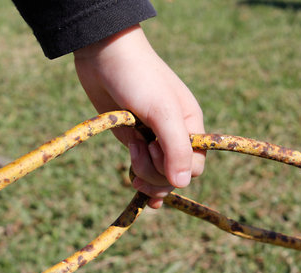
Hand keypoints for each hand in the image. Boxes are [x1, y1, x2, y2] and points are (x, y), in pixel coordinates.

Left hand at [74, 25, 205, 208]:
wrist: (105, 54)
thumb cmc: (140, 79)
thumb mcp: (162, 112)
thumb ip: (176, 148)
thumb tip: (182, 184)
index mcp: (190, 126)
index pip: (195, 166)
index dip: (175, 168)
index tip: (155, 147)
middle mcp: (174, 135)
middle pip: (174, 175)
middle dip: (155, 173)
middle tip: (138, 149)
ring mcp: (152, 138)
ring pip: (156, 174)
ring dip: (143, 171)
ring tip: (131, 144)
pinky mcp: (133, 138)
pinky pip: (141, 167)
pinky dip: (140, 179)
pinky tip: (138, 190)